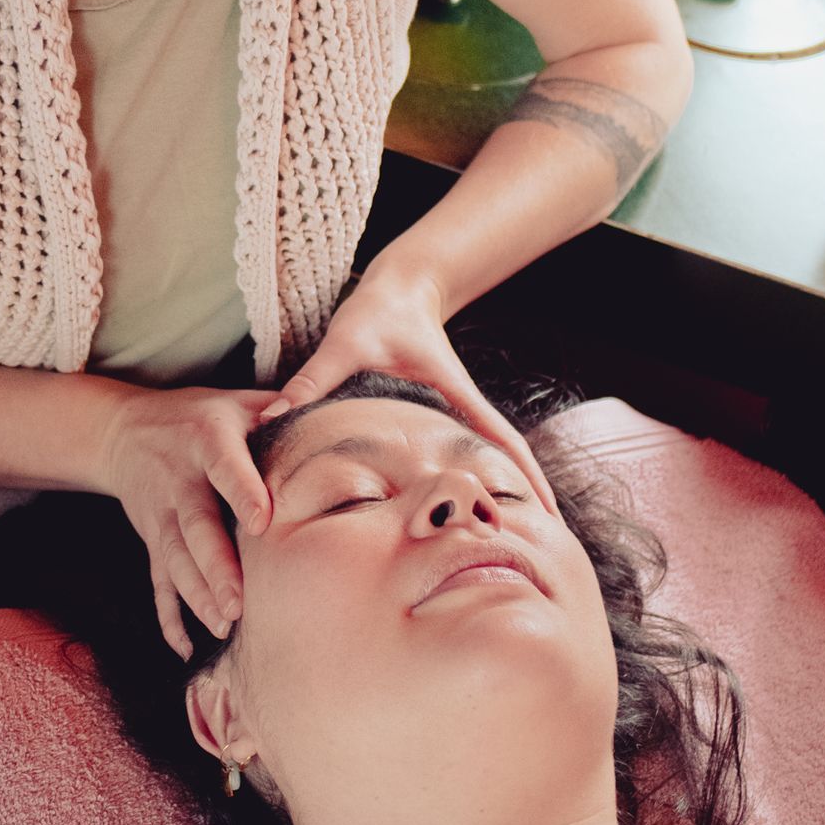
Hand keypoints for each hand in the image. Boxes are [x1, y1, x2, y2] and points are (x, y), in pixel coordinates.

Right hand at [96, 383, 274, 659]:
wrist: (121, 430)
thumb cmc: (198, 417)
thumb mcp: (234, 401)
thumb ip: (279, 408)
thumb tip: (325, 418)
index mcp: (206, 440)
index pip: (224, 467)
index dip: (241, 493)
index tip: (261, 523)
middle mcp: (179, 480)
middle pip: (194, 527)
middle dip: (214, 567)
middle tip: (238, 603)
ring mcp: (160, 515)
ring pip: (175, 561)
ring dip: (196, 596)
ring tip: (223, 627)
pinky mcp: (151, 541)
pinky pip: (156, 583)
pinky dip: (168, 617)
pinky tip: (184, 648)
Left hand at [250, 258, 555, 529]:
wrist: (398, 286)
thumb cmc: (377, 311)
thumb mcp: (345, 343)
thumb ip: (313, 380)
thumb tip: (274, 414)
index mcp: (454, 392)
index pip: (500, 439)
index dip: (525, 475)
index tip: (550, 510)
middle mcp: (464, 405)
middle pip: (508, 456)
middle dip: (528, 493)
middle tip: (547, 538)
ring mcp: (456, 410)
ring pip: (492, 455)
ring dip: (507, 486)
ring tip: (520, 533)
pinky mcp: (442, 413)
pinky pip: (470, 448)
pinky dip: (481, 473)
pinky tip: (475, 501)